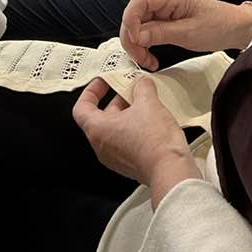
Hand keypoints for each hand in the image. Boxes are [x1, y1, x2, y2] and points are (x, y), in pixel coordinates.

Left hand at [73, 77, 198, 205]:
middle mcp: (102, 146)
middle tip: (131, 87)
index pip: (81, 108)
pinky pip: (126, 140)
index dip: (91, 91)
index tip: (103, 83)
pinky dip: (134, 127)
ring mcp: (115, 157)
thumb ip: (141, 87)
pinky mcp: (129, 163)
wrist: (170, 169)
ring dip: (127, 112)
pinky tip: (151, 118)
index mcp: (98, 130)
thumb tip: (142, 83)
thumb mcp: (148, 102)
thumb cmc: (154, 142)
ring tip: (144, 101)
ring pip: (115, 128)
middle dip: (117, 99)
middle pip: (101, 117)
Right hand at [120, 0, 251, 70]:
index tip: (136, 40)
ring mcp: (164, 10)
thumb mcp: (189, 33)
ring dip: (136, 44)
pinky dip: (144, 45)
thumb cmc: (219, 25)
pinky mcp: (166, 21)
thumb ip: (160, 33)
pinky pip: (147, 31)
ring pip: (138, 24)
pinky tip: (150, 58)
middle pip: (134, 13)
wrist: (236, 27)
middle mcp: (165, 0)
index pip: (139, 0)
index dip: (131, 20)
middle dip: (131, 36)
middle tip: (140, 56)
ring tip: (147, 61)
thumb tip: (136, 36)